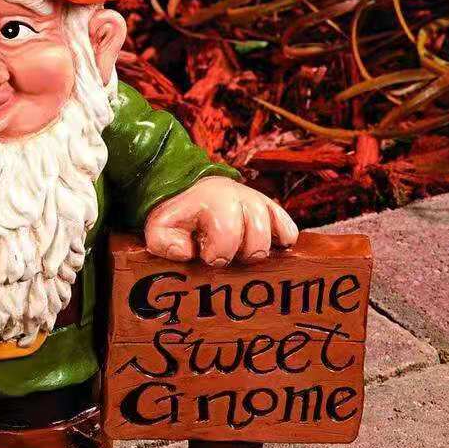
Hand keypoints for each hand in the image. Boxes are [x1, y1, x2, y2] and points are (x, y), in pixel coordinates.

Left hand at [144, 176, 297, 265]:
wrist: (190, 191)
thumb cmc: (177, 216)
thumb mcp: (159, 229)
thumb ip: (163, 243)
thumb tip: (187, 252)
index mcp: (212, 201)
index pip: (228, 234)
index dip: (218, 254)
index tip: (206, 256)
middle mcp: (240, 197)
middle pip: (257, 238)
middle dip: (240, 254)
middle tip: (225, 256)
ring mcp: (258, 202)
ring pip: (277, 232)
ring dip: (260, 250)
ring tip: (242, 253)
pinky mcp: (271, 209)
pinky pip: (289, 228)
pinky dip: (282, 240)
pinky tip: (268, 248)